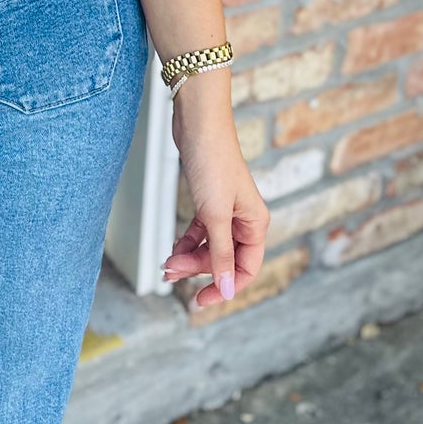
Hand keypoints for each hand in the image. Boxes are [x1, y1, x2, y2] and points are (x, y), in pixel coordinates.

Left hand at [161, 74, 270, 307]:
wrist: (197, 122)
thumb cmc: (212, 161)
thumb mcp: (214, 214)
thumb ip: (220, 253)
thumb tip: (225, 287)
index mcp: (255, 224)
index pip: (246, 269)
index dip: (225, 288)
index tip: (200, 301)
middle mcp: (244, 219)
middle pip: (224, 260)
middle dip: (198, 269)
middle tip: (170, 271)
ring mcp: (226, 210)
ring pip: (210, 247)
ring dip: (189, 258)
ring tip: (167, 263)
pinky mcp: (208, 200)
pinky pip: (200, 232)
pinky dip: (187, 242)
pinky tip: (173, 248)